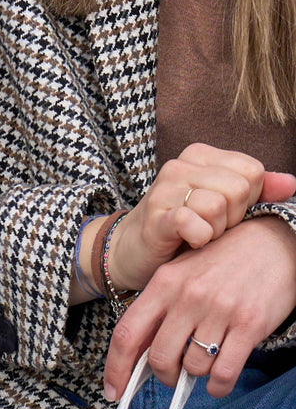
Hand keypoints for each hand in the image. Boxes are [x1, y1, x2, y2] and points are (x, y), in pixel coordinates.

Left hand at [104, 217, 295, 399]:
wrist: (278, 240)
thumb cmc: (225, 262)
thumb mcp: (183, 275)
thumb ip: (157, 311)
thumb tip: (134, 358)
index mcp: (165, 282)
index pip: (127, 334)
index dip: (115, 369)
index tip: (114, 392)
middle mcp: (189, 295)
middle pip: (159, 359)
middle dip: (165, 375)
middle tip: (176, 372)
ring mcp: (220, 309)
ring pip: (193, 368)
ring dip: (197, 374)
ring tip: (208, 358)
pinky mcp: (249, 323)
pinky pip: (223, 374)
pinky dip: (218, 385)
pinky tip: (220, 379)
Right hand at [105, 145, 295, 294]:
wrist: (129, 253)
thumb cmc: (180, 231)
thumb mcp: (221, 206)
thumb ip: (256, 192)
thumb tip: (292, 184)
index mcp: (201, 155)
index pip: (253, 171)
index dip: (248, 200)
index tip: (225, 215)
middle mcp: (182, 165)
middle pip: (239, 188)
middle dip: (232, 218)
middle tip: (210, 228)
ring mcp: (166, 189)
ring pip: (219, 206)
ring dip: (214, 232)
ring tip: (198, 236)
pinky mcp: (156, 216)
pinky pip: (195, 224)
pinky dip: (199, 240)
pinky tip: (188, 243)